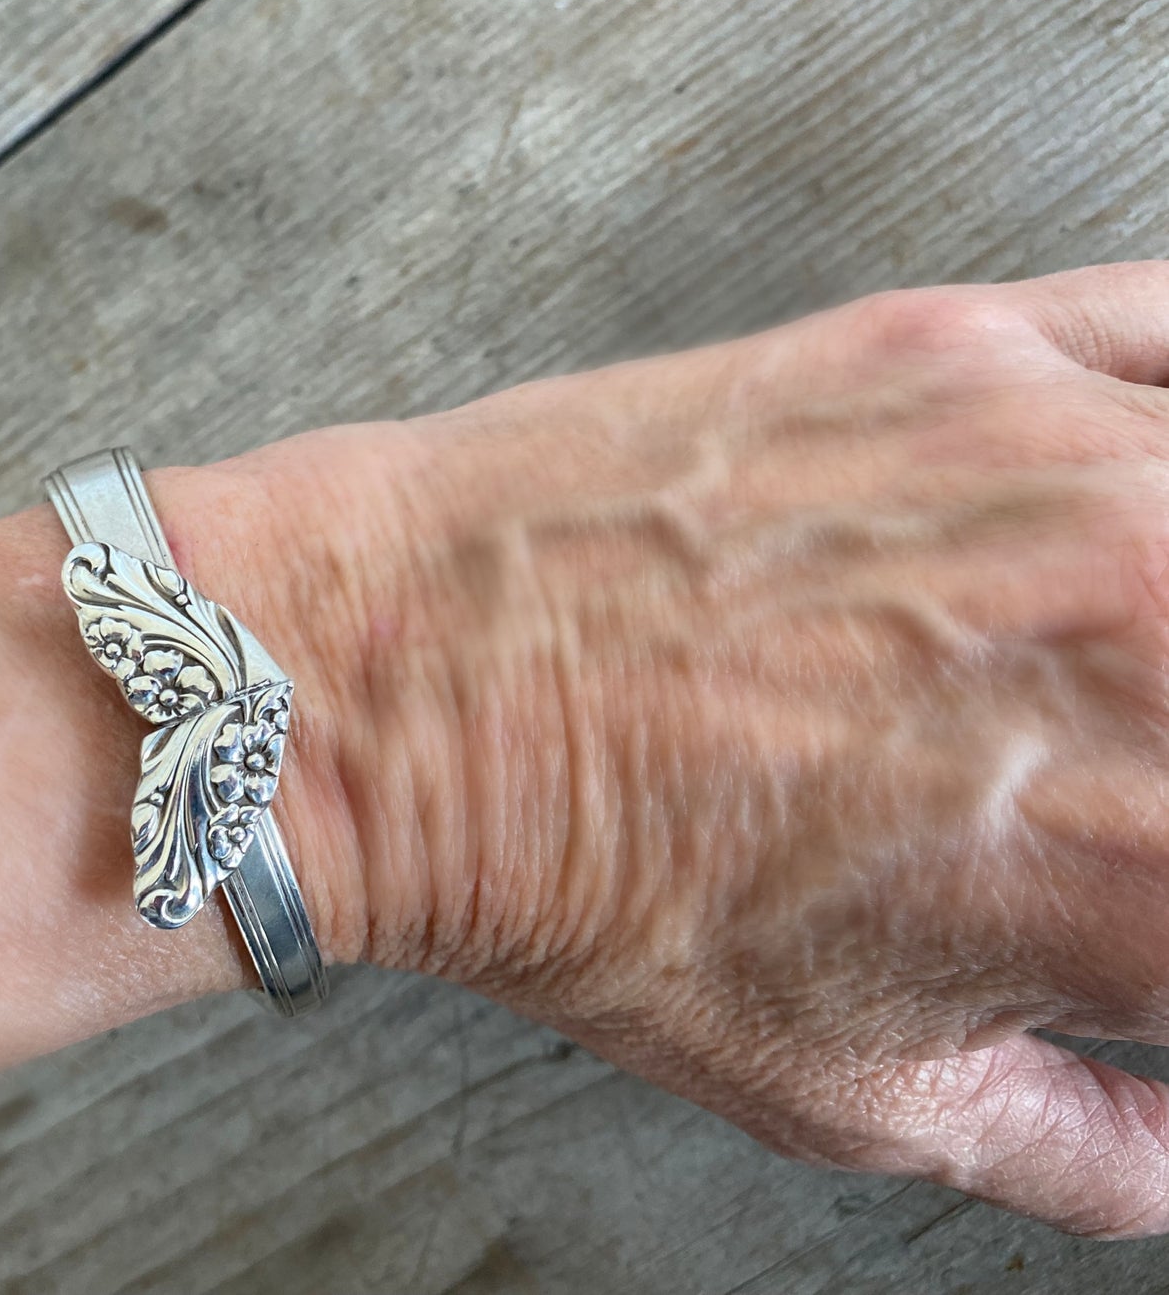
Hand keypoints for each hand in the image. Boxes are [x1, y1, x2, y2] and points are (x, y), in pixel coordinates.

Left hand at [274, 261, 1168, 1236]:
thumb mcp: (858, 1096)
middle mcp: (1155, 647)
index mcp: (1147, 871)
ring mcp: (1069, 472)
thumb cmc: (584, 877)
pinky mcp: (962, 354)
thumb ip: (1080, 1145)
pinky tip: (1126, 492)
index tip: (1137, 871)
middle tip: (1111, 766)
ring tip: (1095, 655)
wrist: (404, 688)